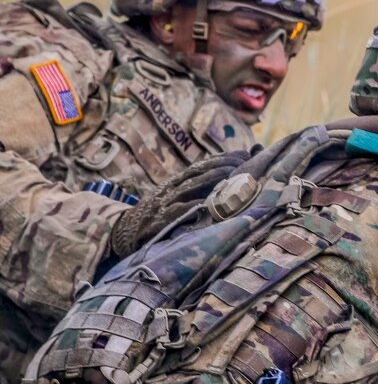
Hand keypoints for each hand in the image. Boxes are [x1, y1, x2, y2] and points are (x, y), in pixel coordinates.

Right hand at [109, 149, 250, 257]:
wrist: (126, 230)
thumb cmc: (159, 213)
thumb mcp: (177, 196)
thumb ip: (199, 188)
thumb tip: (228, 178)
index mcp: (177, 181)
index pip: (204, 165)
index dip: (224, 158)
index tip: (246, 153)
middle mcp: (172, 188)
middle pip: (199, 172)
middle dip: (222, 165)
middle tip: (244, 162)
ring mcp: (166, 202)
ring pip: (190, 186)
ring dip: (212, 179)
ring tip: (231, 174)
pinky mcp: (161, 219)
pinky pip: (178, 211)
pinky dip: (193, 206)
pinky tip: (208, 203)